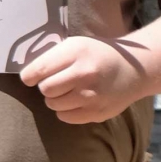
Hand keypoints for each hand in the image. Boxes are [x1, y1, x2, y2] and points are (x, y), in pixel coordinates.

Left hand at [19, 34, 144, 122]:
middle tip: (56, 82)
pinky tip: (76, 100)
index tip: (30, 77)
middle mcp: (84, 74)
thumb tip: (26, 74)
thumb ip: (53, 57)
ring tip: (68, 90)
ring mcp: (91, 96)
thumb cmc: (97, 55)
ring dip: (55, 99)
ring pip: (53, 104)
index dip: (29, 76)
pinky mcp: (96, 112)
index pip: (39, 70)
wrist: (134, 69)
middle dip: (46, 86)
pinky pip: (65, 117)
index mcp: (76, 53)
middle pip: (45, 89)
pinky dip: (65, 110)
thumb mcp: (76, 45)